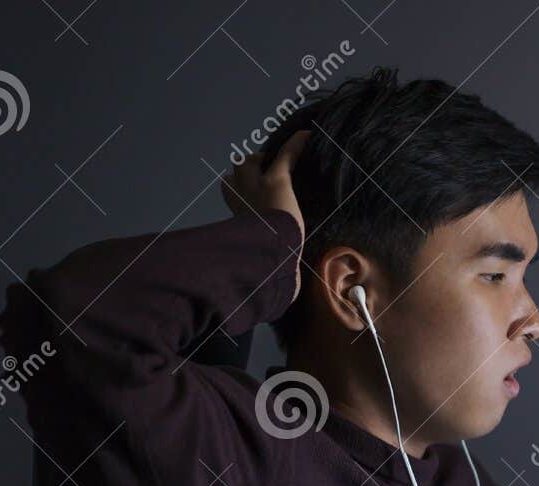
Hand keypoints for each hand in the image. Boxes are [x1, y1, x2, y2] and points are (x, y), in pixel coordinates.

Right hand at [221, 130, 307, 298]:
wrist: (269, 259)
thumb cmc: (264, 266)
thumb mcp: (261, 266)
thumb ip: (268, 268)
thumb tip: (283, 297)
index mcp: (235, 213)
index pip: (229, 187)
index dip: (239, 184)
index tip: (246, 187)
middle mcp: (241, 195)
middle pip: (239, 168)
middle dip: (249, 166)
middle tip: (266, 167)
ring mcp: (256, 185)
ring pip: (254, 160)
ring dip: (268, 158)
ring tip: (284, 157)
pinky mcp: (276, 181)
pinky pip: (286, 156)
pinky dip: (297, 145)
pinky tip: (308, 136)